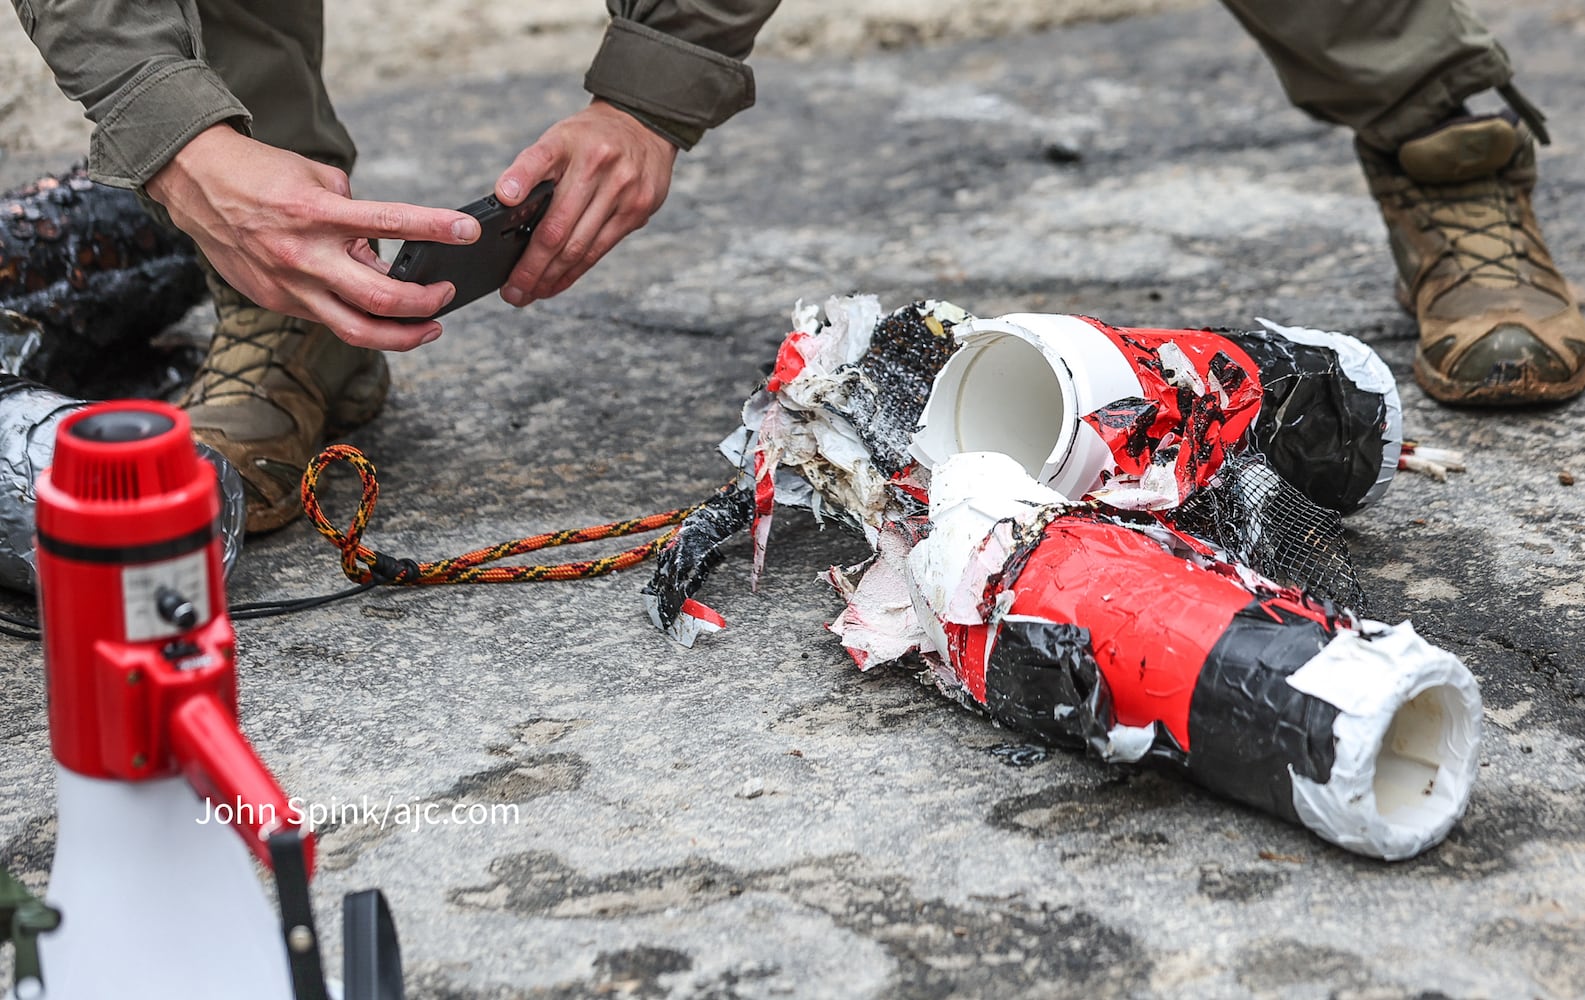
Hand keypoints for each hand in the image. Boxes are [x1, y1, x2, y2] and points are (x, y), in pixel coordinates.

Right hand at [145, 124, 483, 350]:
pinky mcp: (277, 301)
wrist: (195, 184)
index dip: (436, 228)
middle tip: (446, 292)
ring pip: (358, 329)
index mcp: (318, 212)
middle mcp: (305, 254)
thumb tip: (380, 244)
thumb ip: (353, 210)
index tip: (468, 232)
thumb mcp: (315, 175)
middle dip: (426, 302)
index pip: (391, 224)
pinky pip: (329, 321)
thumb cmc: (260, 173)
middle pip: (382, 298)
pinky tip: (379, 314)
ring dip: (403, 335)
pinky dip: (361, 320)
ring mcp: (290, 284)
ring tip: (429, 327)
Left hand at [494, 99, 678, 305]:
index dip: (520, 180)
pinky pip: (600, 250)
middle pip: (558, 226)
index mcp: (569, 142)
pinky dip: (574, 272)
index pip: (538, 160)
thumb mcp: (558, 138)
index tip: (504, 198)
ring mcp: (623, 190)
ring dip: (551, 276)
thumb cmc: (589, 140)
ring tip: (530, 293)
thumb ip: (532, 170)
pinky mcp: (638, 210)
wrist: (643, 126)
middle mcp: (598, 165)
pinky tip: (556, 284)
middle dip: (531, 265)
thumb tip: (506, 205)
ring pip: (580, 246)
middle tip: (512, 291)